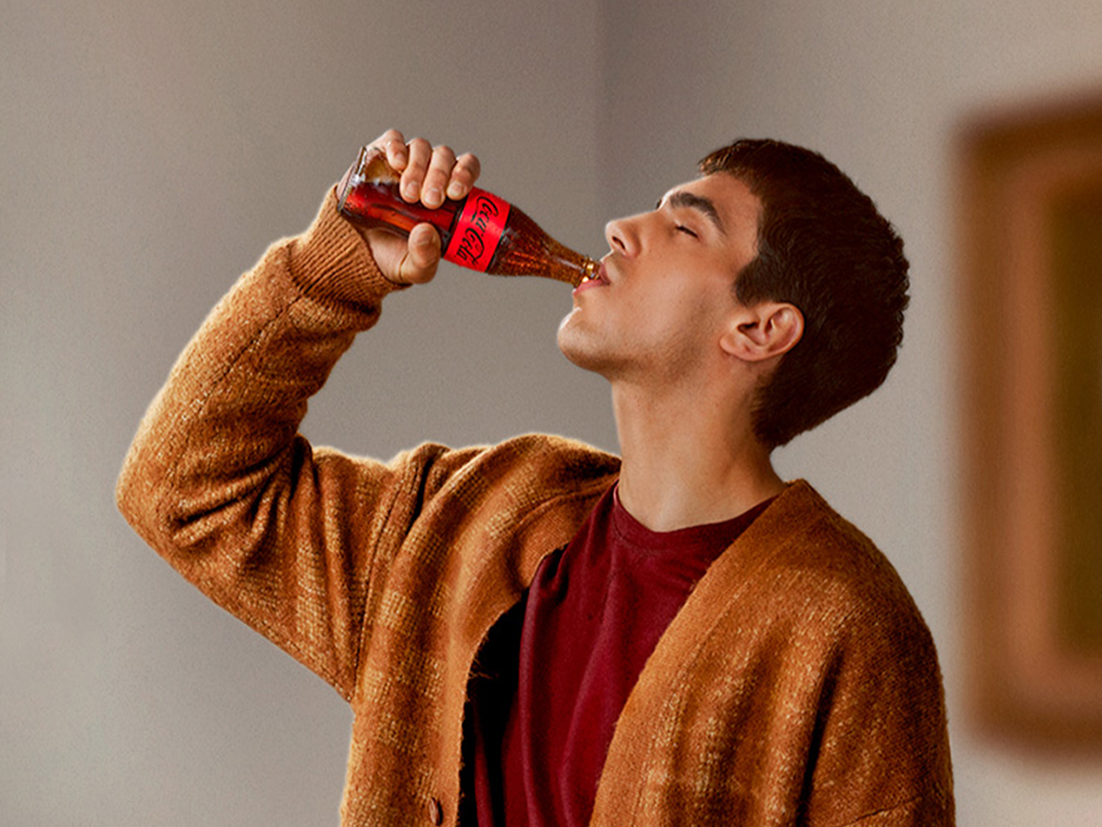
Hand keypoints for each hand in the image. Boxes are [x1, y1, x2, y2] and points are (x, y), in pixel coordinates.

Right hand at [356, 129, 481, 285]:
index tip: (456, 193)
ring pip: (421, 148)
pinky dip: (396, 147)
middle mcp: (430, 172)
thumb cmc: (393, 255)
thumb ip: (425, 258)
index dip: (465, 174)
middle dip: (439, 177)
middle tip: (430, 201)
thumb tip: (426, 232)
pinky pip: (393, 140)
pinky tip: (397, 163)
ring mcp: (406, 163)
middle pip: (444, 157)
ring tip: (408, 195)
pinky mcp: (379, 157)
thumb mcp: (414, 268)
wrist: (355, 251)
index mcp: (448, 193)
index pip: (467, 168)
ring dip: (418, 168)